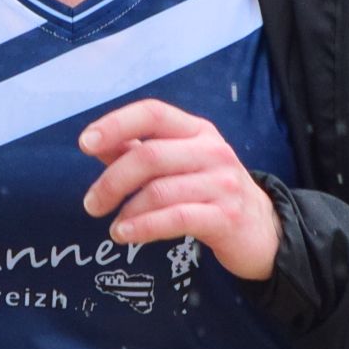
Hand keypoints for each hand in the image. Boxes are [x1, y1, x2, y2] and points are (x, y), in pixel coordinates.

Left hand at [78, 99, 279, 281]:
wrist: (264, 230)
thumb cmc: (211, 191)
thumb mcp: (180, 163)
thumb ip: (139, 151)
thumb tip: (96, 144)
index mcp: (197, 130)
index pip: (153, 113)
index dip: (116, 124)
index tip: (85, 143)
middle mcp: (211, 151)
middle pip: (150, 155)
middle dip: (112, 181)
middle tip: (92, 203)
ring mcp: (222, 183)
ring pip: (159, 190)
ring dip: (126, 210)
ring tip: (113, 226)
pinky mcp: (225, 217)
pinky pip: (176, 219)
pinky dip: (144, 227)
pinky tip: (126, 235)